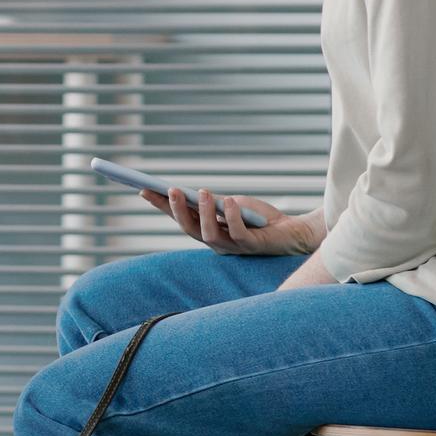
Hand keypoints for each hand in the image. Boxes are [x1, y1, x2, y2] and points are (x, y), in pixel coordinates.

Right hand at [143, 187, 320, 257]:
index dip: (161, 206)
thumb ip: (214, 203)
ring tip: (203, 191)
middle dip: (177, 209)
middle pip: (188, 228)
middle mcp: (215, 242)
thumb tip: (192, 193)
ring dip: (204, 212)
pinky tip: (230, 202)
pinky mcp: (251, 246)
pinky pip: (238, 233)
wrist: (292, 231)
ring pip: (209, 234)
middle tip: (170, 189)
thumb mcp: (232, 205)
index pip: (179, 218)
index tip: (143, 189)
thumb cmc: (260, 218)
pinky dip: (232, 217)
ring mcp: (232, 246)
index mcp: (207, 230)